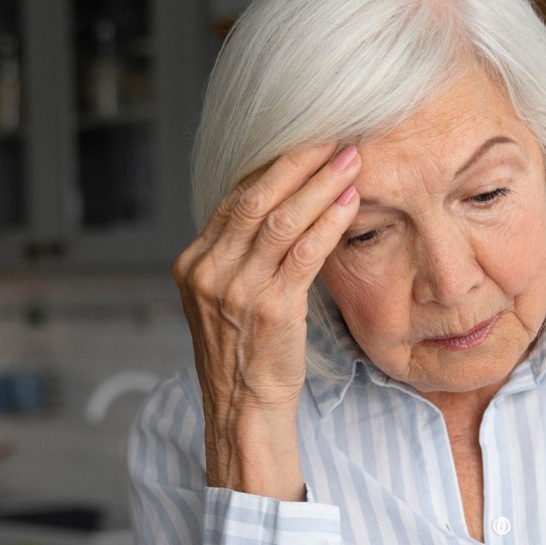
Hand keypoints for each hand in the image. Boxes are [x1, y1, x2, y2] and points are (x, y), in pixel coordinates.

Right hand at [171, 143, 361, 499]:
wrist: (243, 408)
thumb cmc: (245, 353)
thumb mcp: (227, 298)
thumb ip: (239, 254)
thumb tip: (277, 204)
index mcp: (194, 263)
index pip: (234, 199)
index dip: (272, 166)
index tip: (306, 141)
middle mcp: (209, 272)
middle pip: (256, 200)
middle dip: (298, 163)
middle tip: (334, 136)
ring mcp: (236, 290)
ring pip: (282, 221)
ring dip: (321, 186)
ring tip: (351, 161)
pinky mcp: (269, 309)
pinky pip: (304, 253)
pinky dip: (329, 223)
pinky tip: (350, 203)